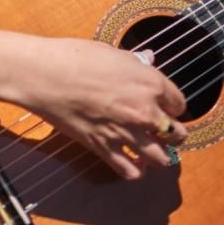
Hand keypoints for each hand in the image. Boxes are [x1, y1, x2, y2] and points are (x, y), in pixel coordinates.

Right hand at [0, 31, 186, 179]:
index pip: (179, 104)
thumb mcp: (111, 53)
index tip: (163, 106)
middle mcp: (144, 111)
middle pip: (176, 134)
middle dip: (172, 133)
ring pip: (161, 158)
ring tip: (151, 149)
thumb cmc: (74, 56)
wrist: (44, 75)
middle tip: (162, 130)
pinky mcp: (104, 148)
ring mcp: (126, 133)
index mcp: (150, 83)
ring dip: (159, 155)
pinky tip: (133, 163)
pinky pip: (131, 171)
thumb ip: (135, 63)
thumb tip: (146, 61)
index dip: (172, 105)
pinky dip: (135, 170)